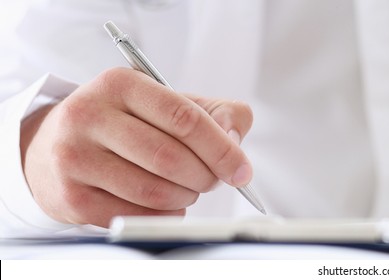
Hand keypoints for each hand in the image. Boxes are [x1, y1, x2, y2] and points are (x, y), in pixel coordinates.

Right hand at [20, 68, 253, 226]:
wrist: (54, 145)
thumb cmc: (126, 124)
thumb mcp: (169, 102)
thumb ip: (216, 113)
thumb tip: (234, 140)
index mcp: (121, 83)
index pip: (185, 119)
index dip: (222, 149)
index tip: (241, 170)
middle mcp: (90, 115)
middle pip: (171, 158)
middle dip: (205, 176)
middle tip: (213, 181)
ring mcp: (74, 156)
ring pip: (153, 190)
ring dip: (186, 197)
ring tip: (188, 189)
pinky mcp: (70, 195)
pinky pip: (135, 215)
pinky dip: (164, 214)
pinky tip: (166, 203)